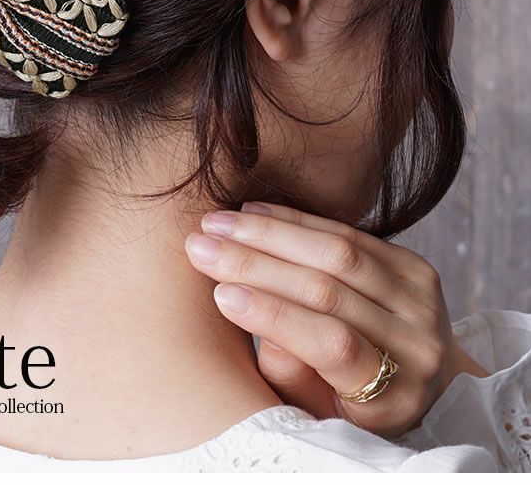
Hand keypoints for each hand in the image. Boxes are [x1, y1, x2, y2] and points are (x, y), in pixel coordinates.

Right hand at [184, 201, 489, 438]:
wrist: (423, 382)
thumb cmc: (350, 405)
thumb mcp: (313, 411)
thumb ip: (286, 369)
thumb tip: (251, 305)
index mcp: (394, 397)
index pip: (332, 344)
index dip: (274, 315)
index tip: (220, 294)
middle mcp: (418, 344)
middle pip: (329, 290)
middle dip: (254, 264)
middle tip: (201, 248)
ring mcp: (422, 300)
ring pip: (338, 252)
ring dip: (268, 232)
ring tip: (217, 224)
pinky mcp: (416, 265)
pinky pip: (349, 232)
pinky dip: (295, 220)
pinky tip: (253, 212)